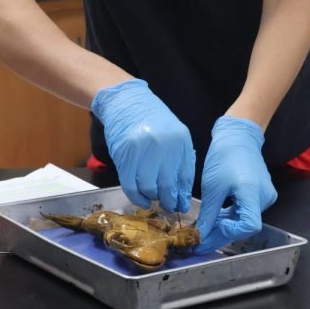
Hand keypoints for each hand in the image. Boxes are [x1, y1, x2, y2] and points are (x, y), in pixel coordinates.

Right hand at [91, 79, 194, 212]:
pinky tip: (142, 200)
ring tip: (154, 199)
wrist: (125, 100)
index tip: (182, 205)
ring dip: (152, 198)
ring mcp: (142, 150)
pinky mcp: (124, 155)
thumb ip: (179, 157)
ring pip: (149, 187)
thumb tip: (182, 190)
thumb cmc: (151, 118)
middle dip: (169, 201)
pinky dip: (137, 197)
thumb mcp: (174, 131)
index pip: (185, 176)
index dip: (183, 195)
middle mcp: (163, 145)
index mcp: (180, 139)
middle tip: (169, 208)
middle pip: (168, 185)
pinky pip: (131, 185)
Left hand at [196, 115, 277, 251]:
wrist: (239, 136)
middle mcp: (264, 198)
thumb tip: (200, 236)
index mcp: (253, 193)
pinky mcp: (261, 194)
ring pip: (244, 220)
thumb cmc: (224, 156)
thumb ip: (208, 215)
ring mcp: (265, 196)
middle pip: (244, 226)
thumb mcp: (212, 187)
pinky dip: (230, 216)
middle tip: (199, 239)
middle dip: (220, 234)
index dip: (227, 235)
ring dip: (224, 226)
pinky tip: (216, 217)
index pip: (248, 227)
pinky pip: (246, 211)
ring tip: (204, 228)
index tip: (206, 237)